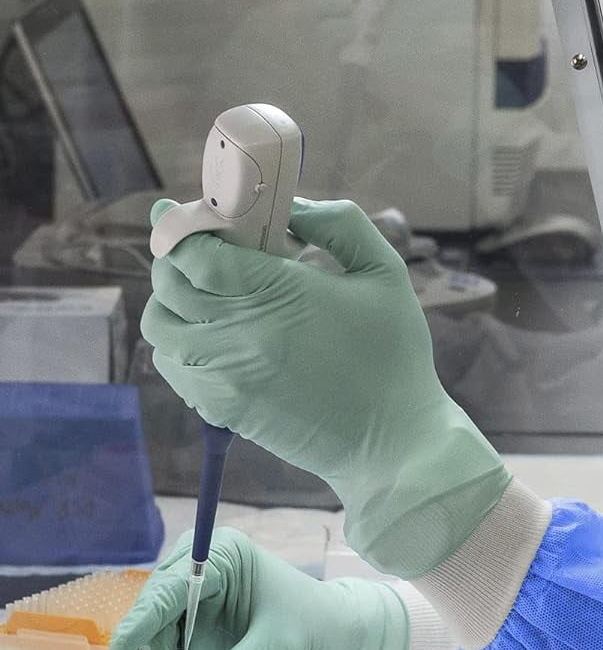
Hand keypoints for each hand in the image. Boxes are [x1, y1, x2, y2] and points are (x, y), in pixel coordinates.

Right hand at [109, 528, 409, 649]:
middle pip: (156, 619)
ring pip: (157, 648)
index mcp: (224, 556)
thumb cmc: (317, 628)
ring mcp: (192, 608)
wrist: (336, 643)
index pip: (173, 584)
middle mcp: (199, 576)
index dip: (145, 616)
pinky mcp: (192, 637)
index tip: (124, 646)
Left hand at [141, 196, 509, 576]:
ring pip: (160, 323)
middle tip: (212, 250)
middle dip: (181, 256)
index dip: (188, 225)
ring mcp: (222, 375)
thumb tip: (289, 208)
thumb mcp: (386, 274)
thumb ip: (340, 225)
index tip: (203, 214)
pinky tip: (216, 335)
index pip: (195, 251)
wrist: (392, 441)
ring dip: (174, 300)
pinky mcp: (219, 407)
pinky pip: (171, 363)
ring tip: (211, 294)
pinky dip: (180, 341)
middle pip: (169, 282)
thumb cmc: (395, 355)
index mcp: (278, 294)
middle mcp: (237, 333)